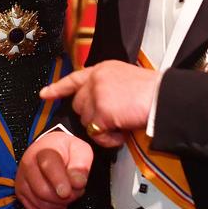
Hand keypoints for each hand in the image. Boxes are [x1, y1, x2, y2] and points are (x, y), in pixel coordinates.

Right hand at [15, 131, 92, 208]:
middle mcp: (27, 165)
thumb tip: (77, 183)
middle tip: (77, 191)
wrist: (51, 150)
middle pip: (43, 191)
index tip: (67, 192)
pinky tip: (59, 202)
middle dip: (65, 197)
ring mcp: (22, 181)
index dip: (58, 181)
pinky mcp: (21, 195)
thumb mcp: (80, 152)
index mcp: (43, 151)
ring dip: (60, 205)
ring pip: (42, 205)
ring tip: (68, 193)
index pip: (48, 166)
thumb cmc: (67, 152)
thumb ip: (80, 167)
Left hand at [40, 60, 160, 146]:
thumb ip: (108, 86)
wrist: (162, 98)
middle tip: (113, 121)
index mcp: (103, 69)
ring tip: (121, 126)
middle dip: (93, 117)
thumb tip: (98, 103)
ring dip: (102, 130)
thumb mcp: (125, 79)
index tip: (44, 94)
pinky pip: (96, 134)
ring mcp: (96, 95)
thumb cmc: (152, 92)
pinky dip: (109, 139)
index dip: (58, 88)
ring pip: (86, 122)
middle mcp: (96, 79)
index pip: (74, 78)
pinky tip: (122, 132)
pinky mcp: (100, 112)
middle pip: (79, 105)